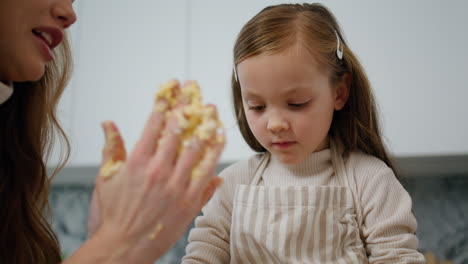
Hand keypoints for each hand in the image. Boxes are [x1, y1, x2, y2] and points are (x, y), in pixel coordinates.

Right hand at [85, 85, 224, 262]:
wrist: (124, 246)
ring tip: (212, 109)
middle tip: (195, 89)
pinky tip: (219, 139)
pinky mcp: (190, 201)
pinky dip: (214, 154)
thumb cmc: (113, 213)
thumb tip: (108, 122)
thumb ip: (111, 148)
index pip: (155, 122)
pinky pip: (207, 172)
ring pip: (197, 148)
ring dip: (206, 125)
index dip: (165, 100)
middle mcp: (159, 169)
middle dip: (188, 106)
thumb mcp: (105, 178)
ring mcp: (177, 185)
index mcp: (137, 161)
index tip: (173, 85)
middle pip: (179, 129)